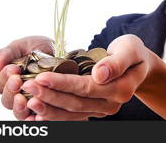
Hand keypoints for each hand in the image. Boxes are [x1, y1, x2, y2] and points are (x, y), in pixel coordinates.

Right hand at [0, 35, 53, 118]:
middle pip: (6, 99)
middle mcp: (16, 93)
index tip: (13, 69)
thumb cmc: (39, 48)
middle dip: (10, 90)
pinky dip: (33, 118)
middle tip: (17, 80)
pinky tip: (35, 114)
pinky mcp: (42, 109)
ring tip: (22, 98)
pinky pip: (35, 118)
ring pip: (18, 111)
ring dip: (18, 106)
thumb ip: (7, 53)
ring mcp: (29, 102)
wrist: (61, 53)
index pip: (0, 84)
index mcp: (7, 79)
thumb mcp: (23, 45)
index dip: (4, 77)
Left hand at [17, 34, 152, 119]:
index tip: (42, 77)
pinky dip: (54, 115)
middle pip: (76, 103)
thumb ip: (116, 62)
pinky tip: (37, 113)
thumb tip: (99, 74)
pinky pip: (71, 116)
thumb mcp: (129, 49)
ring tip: (28, 100)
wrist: (137, 64)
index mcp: (121, 89)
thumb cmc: (132, 52)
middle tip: (27, 87)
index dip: (63, 83)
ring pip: (72, 114)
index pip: (87, 88)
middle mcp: (111, 104)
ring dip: (48, 108)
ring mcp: (102, 109)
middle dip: (50, 96)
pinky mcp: (93, 110)